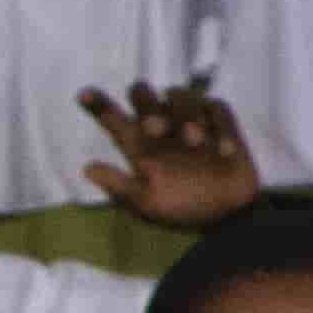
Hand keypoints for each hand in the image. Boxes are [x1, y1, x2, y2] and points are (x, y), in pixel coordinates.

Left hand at [72, 79, 262, 225]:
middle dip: (146, 105)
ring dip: (184, 114)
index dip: (97, 103)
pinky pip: (217, 107)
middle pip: (142, 94)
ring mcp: (191, 122)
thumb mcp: (148, 205)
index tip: (83, 95)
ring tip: (195, 142)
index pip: (111, 117)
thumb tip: (87, 169)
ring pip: (180, 94)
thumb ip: (120, 187)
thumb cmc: (185, 211)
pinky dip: (221, 126)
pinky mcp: (221, 124)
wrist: (229, 217)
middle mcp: (161, 128)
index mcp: (138, 145)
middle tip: (153, 130)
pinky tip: (224, 152)